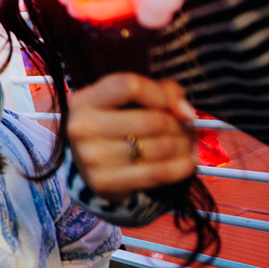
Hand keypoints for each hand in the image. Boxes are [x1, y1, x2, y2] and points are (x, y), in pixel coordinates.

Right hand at [67, 72, 198, 203]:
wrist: (88, 165)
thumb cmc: (114, 125)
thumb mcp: (128, 101)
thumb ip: (161, 92)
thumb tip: (185, 112)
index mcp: (84, 100)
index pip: (129, 86)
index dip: (160, 94)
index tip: (173, 106)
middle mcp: (82, 127)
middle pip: (151, 120)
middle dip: (177, 125)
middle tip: (185, 129)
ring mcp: (91, 157)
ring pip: (159, 147)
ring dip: (181, 146)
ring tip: (183, 144)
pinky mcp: (104, 181)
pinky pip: (157, 173)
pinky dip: (180, 167)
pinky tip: (186, 162)